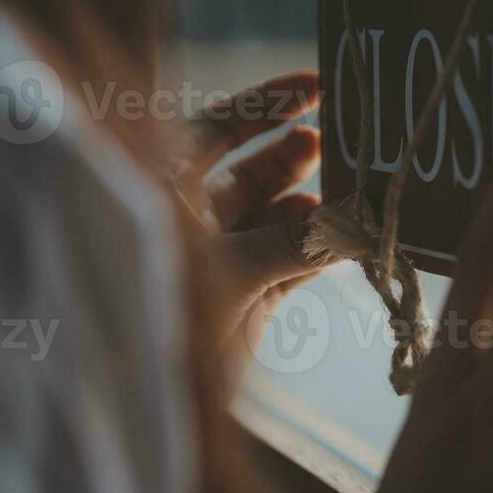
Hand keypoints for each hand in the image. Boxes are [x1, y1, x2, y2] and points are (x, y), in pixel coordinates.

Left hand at [167, 70, 330, 360]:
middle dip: (293, 155)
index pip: (215, 129)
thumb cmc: (156, 320)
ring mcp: (219, 259)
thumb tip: (356, 217)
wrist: (136, 407)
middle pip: (250, 171)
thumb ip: (293, 243)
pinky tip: (350, 237)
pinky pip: (289, 262)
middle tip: (334, 142)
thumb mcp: (225, 273)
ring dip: (315, 207)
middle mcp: (190, 218)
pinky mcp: (245, 299)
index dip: (265, 106)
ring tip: (353, 192)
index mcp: (162, 192)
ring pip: (276, 218)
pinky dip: (319, 251)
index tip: (313, 85)